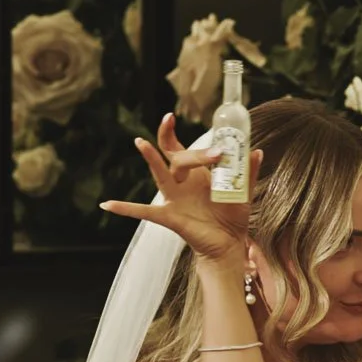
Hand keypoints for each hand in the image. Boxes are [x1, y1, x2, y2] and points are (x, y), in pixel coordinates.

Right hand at [100, 113, 262, 261]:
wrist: (229, 245)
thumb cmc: (232, 217)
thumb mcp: (242, 192)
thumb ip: (246, 172)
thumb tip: (254, 150)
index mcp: (195, 174)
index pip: (179, 148)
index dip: (172, 133)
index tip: (170, 116)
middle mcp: (181, 183)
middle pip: (175, 158)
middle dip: (191, 153)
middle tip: (216, 153)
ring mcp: (173, 199)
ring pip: (159, 175)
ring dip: (151, 159)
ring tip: (141, 142)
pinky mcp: (170, 217)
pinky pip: (143, 212)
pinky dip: (125, 208)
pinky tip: (107, 204)